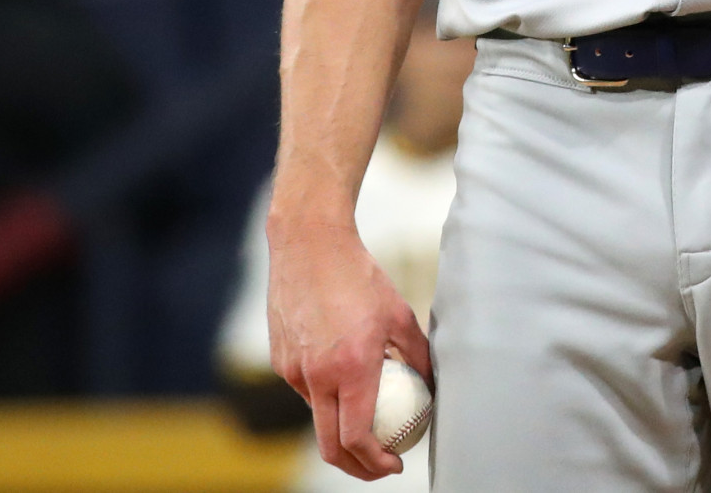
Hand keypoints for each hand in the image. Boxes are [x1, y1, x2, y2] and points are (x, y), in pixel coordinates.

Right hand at [269, 217, 431, 479]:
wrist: (309, 245)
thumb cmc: (360, 276)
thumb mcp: (400, 314)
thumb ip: (416, 355)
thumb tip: (430, 386)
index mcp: (350, 368)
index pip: (357, 438)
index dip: (376, 462)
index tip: (395, 465)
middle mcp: (316, 375)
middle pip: (330, 445)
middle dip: (356, 466)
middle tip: (380, 465)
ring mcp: (292, 370)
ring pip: (318, 415)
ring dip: (340, 426)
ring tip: (367, 415)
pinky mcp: (280, 360)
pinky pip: (306, 389)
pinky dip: (326, 394)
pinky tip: (343, 373)